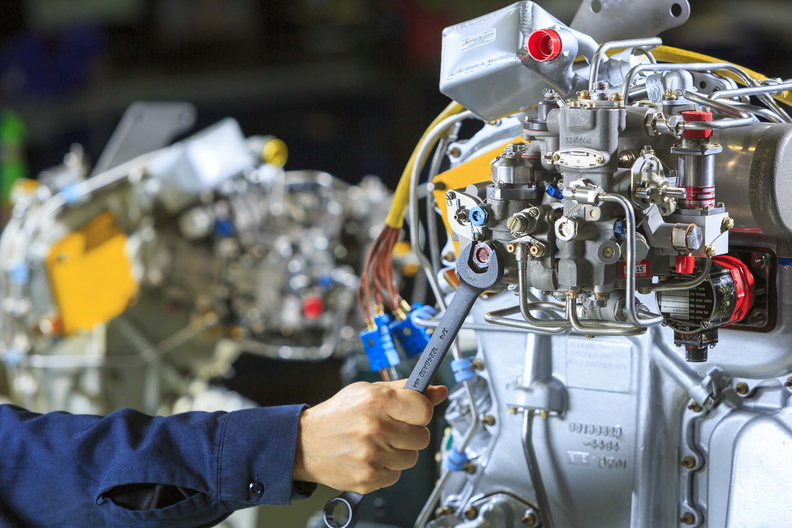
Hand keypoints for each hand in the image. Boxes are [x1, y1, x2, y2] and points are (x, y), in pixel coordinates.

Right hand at [292, 379, 447, 492]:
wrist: (304, 443)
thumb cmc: (338, 415)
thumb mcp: (368, 391)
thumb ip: (407, 390)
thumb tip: (439, 391)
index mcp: (377, 401)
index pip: (425, 410)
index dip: (421, 412)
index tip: (412, 413)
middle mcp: (375, 427)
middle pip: (422, 438)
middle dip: (410, 434)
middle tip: (391, 430)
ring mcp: (371, 454)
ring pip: (411, 458)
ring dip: (398, 453)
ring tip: (377, 444)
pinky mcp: (367, 477)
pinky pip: (395, 476)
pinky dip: (386, 469)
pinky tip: (370, 458)